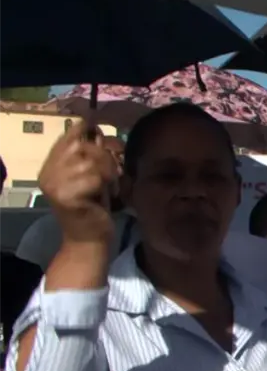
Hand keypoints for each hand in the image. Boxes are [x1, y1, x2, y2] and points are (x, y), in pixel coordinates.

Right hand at [37, 119, 117, 244]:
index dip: (87, 131)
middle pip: (82, 146)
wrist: (89, 240)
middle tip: (115, 172)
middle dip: (105, 156)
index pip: (68, 135)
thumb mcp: (93, 175)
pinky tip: (110, 195)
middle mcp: (48, 172)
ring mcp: (54, 184)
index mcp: (51, 165)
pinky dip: (108, 185)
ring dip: (109, 173)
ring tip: (111, 186)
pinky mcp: (65, 195)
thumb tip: (97, 130)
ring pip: (91, 161)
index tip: (102, 136)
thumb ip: (91, 154)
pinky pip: (95, 177)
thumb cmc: (94, 207)